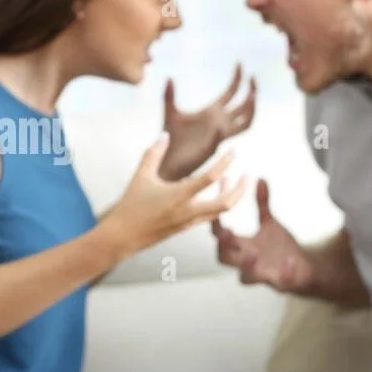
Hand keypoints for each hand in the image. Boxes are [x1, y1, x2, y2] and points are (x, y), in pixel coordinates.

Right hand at [103, 132, 248, 253]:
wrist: (122, 237)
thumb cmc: (130, 205)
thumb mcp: (141, 176)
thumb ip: (154, 153)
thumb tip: (164, 135)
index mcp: (179, 195)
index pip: (210, 178)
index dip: (225, 163)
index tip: (233, 151)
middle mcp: (188, 211)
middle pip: (226, 202)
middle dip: (241, 189)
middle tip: (249, 176)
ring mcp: (188, 222)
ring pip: (219, 211)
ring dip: (229, 196)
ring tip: (230, 180)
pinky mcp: (185, 228)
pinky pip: (208, 216)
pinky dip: (215, 203)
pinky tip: (210, 193)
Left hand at [159, 62, 255, 180]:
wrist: (167, 160)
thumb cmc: (170, 138)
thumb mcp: (170, 112)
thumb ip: (169, 95)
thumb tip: (169, 76)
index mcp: (212, 111)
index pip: (231, 92)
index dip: (237, 78)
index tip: (240, 63)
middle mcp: (220, 122)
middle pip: (243, 104)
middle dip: (250, 90)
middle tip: (253, 77)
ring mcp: (220, 134)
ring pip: (245, 121)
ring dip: (250, 109)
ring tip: (252, 95)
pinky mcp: (213, 146)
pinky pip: (223, 136)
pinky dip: (225, 129)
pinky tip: (220, 124)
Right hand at [213, 179, 313, 293]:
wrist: (304, 269)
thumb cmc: (280, 248)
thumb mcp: (270, 223)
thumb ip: (262, 203)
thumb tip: (259, 178)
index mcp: (242, 246)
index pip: (220, 236)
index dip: (215, 222)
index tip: (215, 206)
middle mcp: (247, 262)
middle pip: (224, 258)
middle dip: (223, 246)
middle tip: (226, 232)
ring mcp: (263, 275)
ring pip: (246, 277)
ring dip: (247, 264)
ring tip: (254, 251)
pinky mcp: (281, 284)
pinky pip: (281, 282)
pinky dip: (285, 272)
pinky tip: (291, 260)